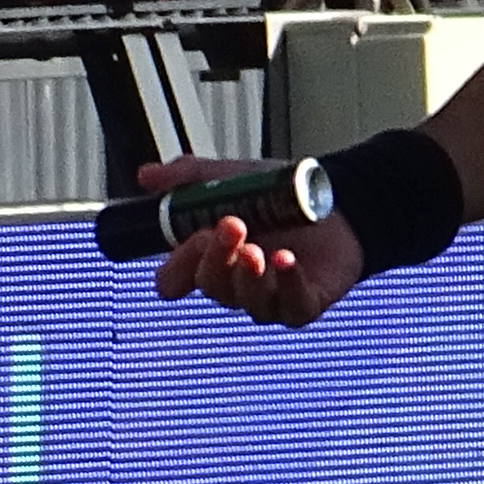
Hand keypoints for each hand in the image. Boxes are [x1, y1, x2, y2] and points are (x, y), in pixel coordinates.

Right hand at [137, 148, 367, 327]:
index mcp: (211, 260)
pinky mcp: (305, 304)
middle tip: (231, 224)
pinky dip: (288, 284)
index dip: (176, 267)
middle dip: (217, 258)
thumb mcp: (230, 177)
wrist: (337, 199)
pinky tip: (286, 261)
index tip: (190, 238)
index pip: (175, 281)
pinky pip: (292, 307)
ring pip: (248, 302)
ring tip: (257, 249)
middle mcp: (236, 285)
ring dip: (248, 277)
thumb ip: (188, 178)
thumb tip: (146, 177)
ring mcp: (270, 298)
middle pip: (212, 287)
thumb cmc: (280, 196)